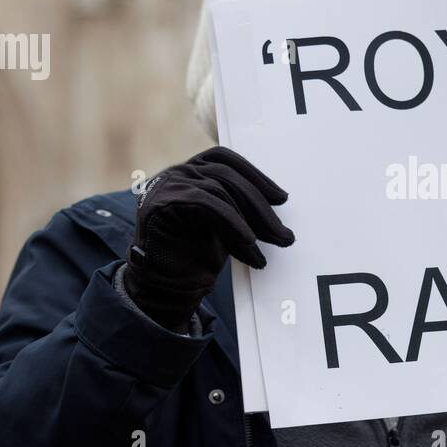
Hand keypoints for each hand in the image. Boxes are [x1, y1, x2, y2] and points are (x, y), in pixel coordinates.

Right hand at [124, 146, 293, 331]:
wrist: (166, 286)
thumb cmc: (196, 256)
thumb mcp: (226, 224)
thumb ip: (240, 206)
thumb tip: (277, 199)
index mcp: (190, 172)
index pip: (227, 160)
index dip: (256, 176)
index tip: (281, 198)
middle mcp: (177, 172)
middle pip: (228, 174)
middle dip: (261, 205)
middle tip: (284, 234)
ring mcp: (167, 184)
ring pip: (221, 188)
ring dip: (253, 220)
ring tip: (270, 245)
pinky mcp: (162, 202)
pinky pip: (208, 203)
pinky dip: (233, 222)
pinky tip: (249, 242)